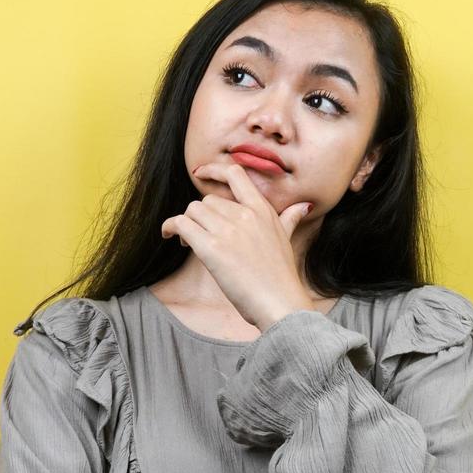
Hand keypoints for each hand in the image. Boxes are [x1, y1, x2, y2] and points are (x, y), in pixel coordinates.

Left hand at [160, 161, 315, 329]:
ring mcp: (228, 230)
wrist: (280, 302)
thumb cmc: (281, 277)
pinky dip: (170, 227)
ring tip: (187, 241)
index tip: (201, 174)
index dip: (213, 170)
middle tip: (198, 233)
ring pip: (193, 211)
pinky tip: (169, 236)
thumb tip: (303, 206)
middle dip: (200, 216)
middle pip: (207, 200)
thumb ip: (289, 218)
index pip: (235, 174)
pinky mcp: (212, 248)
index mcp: (262, 210)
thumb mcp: (287, 239)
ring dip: (186, 224)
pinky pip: (181, 224)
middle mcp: (244, 214)